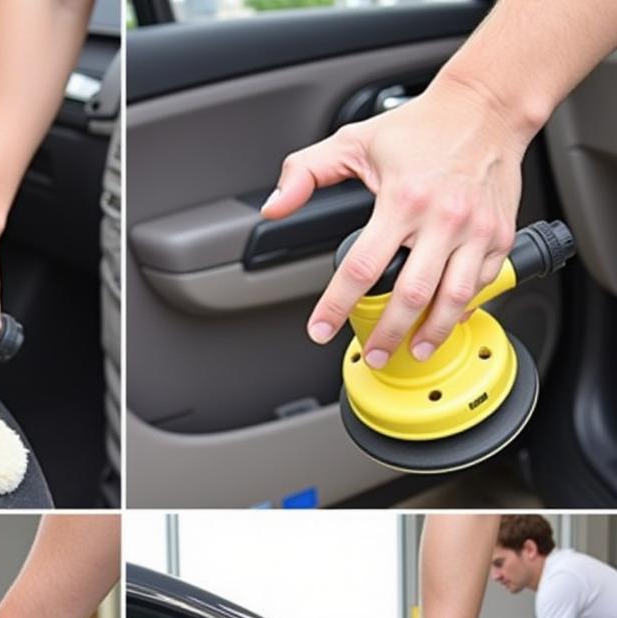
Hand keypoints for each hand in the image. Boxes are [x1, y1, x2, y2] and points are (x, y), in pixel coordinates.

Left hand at [262, 76, 528, 367]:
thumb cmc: (420, 127)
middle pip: (410, 296)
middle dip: (387, 334)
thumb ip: (305, 173)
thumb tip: (274, 207)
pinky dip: (462, 309)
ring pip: (452, 299)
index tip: (320, 330)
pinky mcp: (500, 235)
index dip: (335, 306)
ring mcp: (475, 229)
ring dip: (430, 333)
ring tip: (413, 351)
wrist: (487, 106)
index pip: (360, 268)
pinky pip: (481, 284)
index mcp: (403, 198)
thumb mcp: (353, 141)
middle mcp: (443, 217)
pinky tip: (444, 321)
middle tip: (372, 354)